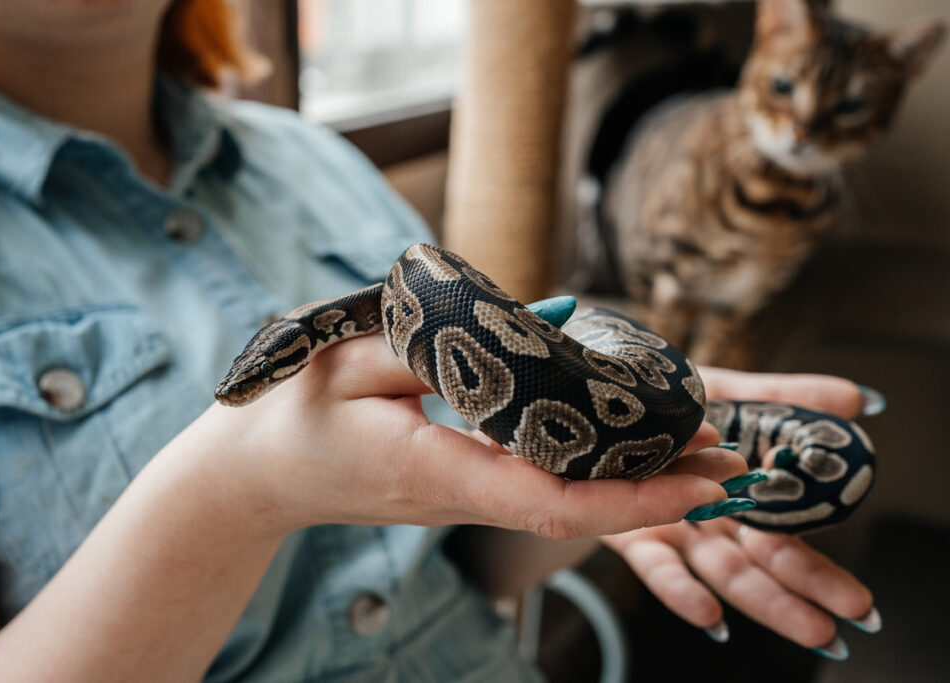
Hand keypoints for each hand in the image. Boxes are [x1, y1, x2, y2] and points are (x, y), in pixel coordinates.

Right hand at [193, 298, 748, 540]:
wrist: (257, 475)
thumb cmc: (295, 412)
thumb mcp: (349, 357)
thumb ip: (437, 337)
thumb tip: (546, 318)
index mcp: (434, 471)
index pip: (551, 500)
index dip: (634, 498)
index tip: (702, 483)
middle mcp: (460, 498)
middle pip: (576, 512)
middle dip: (659, 495)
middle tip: (734, 462)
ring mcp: (464, 501)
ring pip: (565, 506)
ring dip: (638, 487)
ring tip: (705, 453)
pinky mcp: (463, 488)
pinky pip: (540, 491)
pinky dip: (597, 477)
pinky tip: (631, 448)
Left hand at [601, 367, 879, 658]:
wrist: (597, 391)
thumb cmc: (665, 397)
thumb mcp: (728, 392)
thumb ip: (785, 398)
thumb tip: (856, 398)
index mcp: (736, 495)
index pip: (787, 543)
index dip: (820, 573)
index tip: (859, 604)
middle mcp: (705, 521)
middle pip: (763, 566)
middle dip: (809, 593)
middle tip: (854, 617)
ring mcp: (670, 529)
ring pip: (723, 573)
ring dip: (766, 601)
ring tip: (813, 629)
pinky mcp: (628, 532)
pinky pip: (658, 567)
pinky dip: (682, 591)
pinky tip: (711, 617)